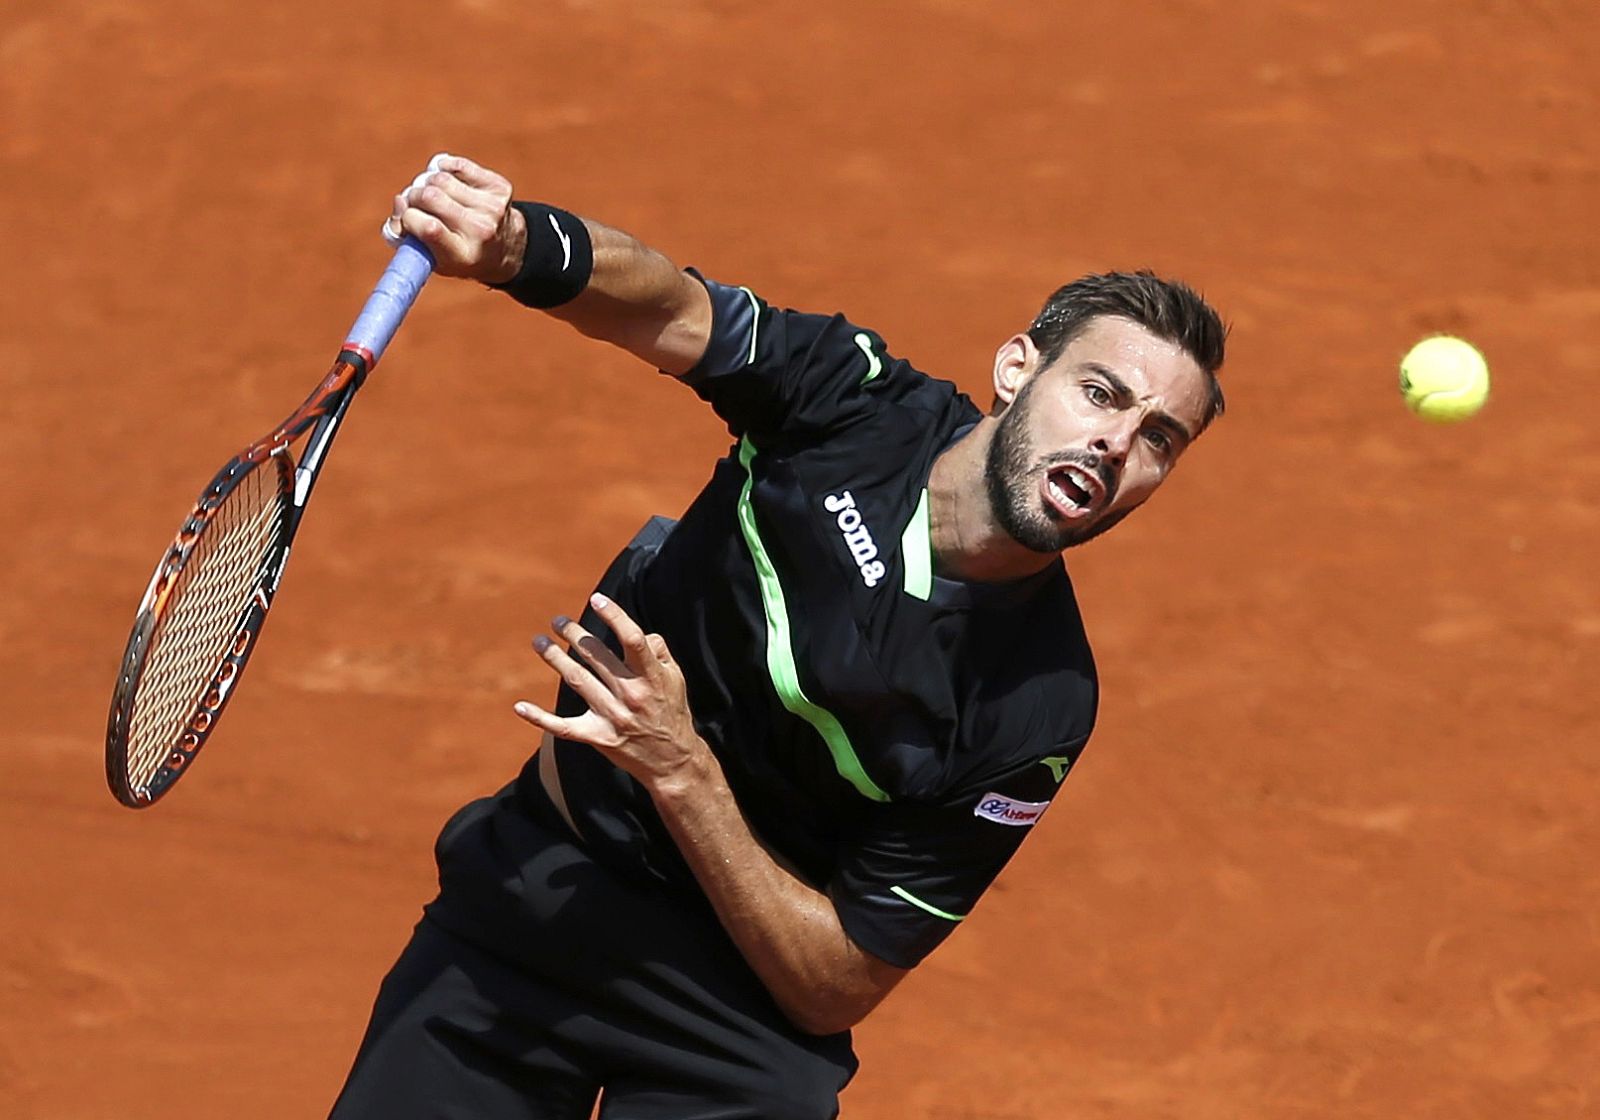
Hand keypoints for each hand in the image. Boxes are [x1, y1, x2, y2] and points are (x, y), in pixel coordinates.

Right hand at [383, 152, 525, 283]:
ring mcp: (493, 208)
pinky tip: (447, 181)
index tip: (408, 219)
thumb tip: (400, 200)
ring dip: (428, 183)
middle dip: (414, 197)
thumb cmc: (456, 252)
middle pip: (430, 197)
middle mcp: (481, 232)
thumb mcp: (429, 256)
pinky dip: (445, 168)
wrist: (503, 248)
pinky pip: (459, 165)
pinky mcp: (500, 188)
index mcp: (462, 256)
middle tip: (417, 204)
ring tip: (433, 195)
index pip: (428, 227)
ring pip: (441, 178)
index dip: (408, 217)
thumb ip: (403, 235)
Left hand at [514, 593, 710, 795]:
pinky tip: (519, 706)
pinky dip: (540, 718)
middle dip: (573, 633)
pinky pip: (563, 727)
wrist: (672, 761)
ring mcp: (612, 717)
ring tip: (539, 641)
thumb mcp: (675, 678)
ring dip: (554, 658)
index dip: (614, 616)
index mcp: (651, 677)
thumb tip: (637, 632)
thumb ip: (658, 651)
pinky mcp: (598, 737)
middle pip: (595, 656)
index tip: (597, 599)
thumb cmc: (671, 711)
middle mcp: (630, 694)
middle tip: (558, 621)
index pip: (631, 639)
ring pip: (576, 680)